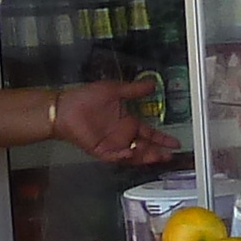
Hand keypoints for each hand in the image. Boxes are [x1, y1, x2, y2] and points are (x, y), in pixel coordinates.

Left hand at [51, 76, 180, 164]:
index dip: (162, 139)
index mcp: (128, 123)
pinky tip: (130, 153)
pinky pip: (115, 157)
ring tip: (156, 156)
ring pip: (133, 155)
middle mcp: (122, 136)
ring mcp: (113, 144)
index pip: (149, 134)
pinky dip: (123, 156)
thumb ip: (134, 90)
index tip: (174, 143)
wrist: (65, 107)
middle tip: (169, 155)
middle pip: (145, 148)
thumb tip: (152, 84)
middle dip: (157, 152)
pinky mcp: (101, 151)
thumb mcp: (115, 90)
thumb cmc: (86, 98)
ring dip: (144, 156)